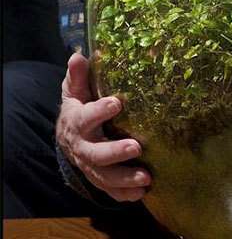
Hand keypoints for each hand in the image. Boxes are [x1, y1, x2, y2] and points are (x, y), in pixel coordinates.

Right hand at [55, 52, 150, 201]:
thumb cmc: (79, 106)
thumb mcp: (75, 90)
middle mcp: (82, 147)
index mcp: (77, 121)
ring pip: (104, 176)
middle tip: (137, 147)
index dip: (100, 111)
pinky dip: (124, 194)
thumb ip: (78, 75)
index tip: (117, 102)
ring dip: (125, 178)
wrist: (68, 136)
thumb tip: (79, 54)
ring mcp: (90, 165)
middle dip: (116, 152)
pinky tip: (143, 192)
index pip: (86, 117)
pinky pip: (110, 190)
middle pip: (96, 153)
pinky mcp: (99, 177)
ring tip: (147, 178)